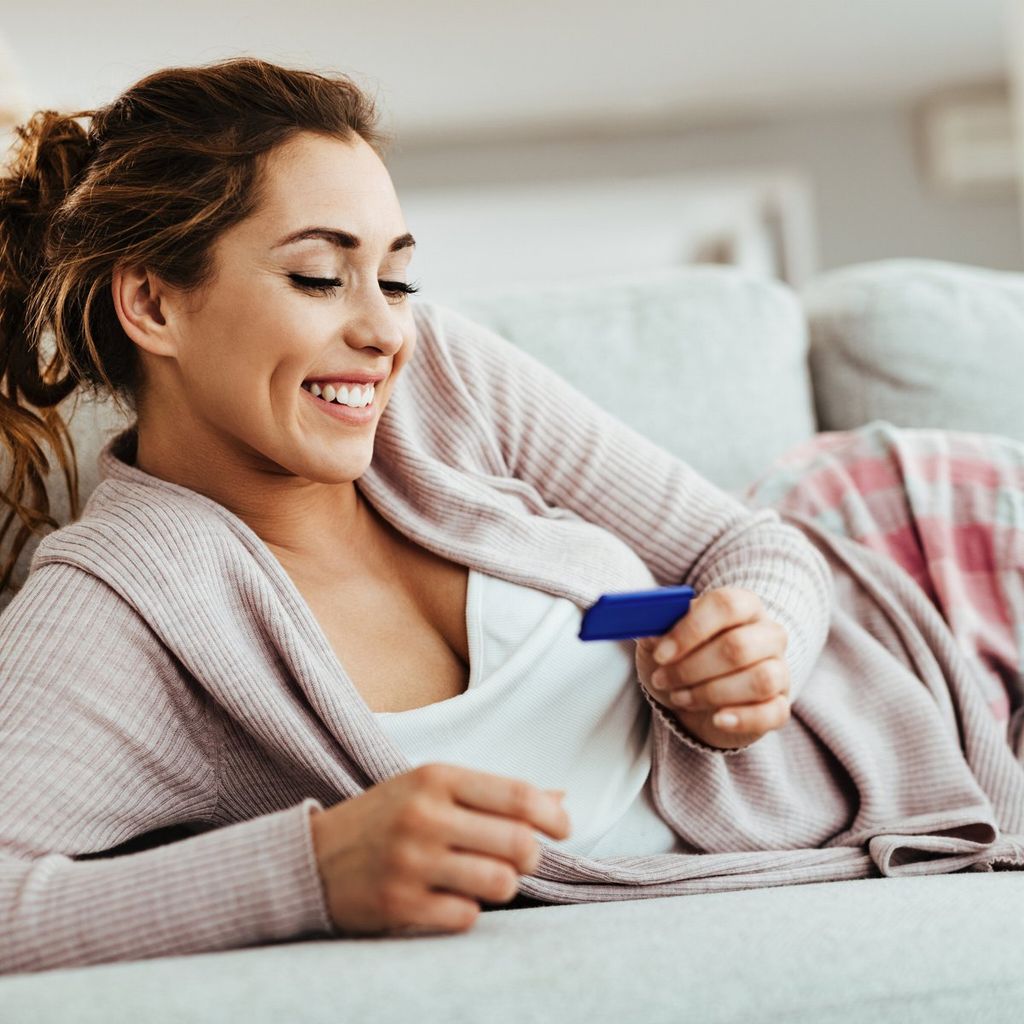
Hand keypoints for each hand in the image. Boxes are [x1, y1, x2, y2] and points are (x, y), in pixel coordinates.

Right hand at [309, 763, 570, 936]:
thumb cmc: (386, 817)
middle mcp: (425, 815)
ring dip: (504, 885)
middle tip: (522, 859)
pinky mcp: (399, 904)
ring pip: (500, 882)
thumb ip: (493, 794)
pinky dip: (469, 911)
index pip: (517, 794)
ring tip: (488, 878)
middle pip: (518, 842)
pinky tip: (451, 898)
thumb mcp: (432, 787)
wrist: (311, 857)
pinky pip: (467, 917)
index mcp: (436, 777)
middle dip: (532, 856)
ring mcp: (411, 861)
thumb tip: (561, 798)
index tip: (564, 827)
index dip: (553, 815)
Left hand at [635, 586, 791, 749]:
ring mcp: (779, 670)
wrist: (691, 698)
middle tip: (662, 678)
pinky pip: (773, 712)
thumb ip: (656, 629)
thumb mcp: (662, 640)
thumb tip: (651, 633)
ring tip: (680, 697)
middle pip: (739, 646)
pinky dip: (742, 718)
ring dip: (711, 692)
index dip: (690, 629)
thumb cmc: (681, 658)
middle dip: (692, 667)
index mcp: (743, 605)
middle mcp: (768, 633)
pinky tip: (716, 718)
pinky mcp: (779, 705)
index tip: (660, 653)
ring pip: (760, 679)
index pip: (726, 605)